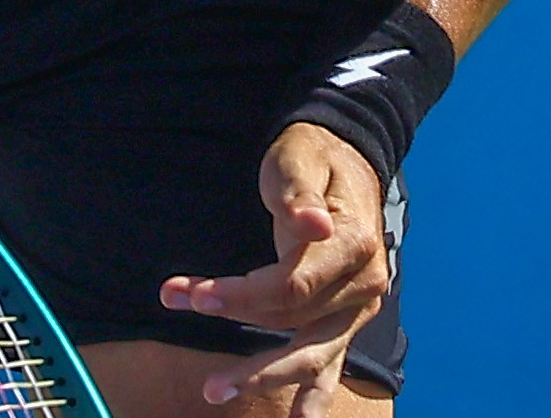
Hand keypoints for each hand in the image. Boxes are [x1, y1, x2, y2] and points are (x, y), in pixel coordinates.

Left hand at [157, 125, 391, 408]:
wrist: (346, 160)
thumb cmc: (314, 157)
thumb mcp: (299, 160)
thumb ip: (300, 194)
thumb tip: (313, 224)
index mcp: (354, 244)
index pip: (292, 285)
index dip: (241, 296)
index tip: (194, 295)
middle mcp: (364, 283)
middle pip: (292, 320)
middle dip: (235, 323)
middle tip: (186, 317)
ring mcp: (357, 307)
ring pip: (308, 352)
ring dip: (262, 374)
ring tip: (215, 390)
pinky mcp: (345, 320)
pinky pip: (329, 363)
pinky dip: (314, 394)